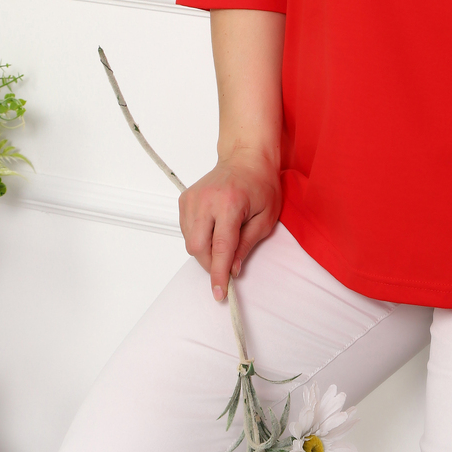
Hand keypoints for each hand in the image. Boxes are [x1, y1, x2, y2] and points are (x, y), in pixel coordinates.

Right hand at [178, 153, 281, 300]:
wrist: (245, 157)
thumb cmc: (261, 184)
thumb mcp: (266, 218)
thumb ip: (247, 245)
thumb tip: (233, 269)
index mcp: (230, 203)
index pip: (220, 247)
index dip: (219, 273)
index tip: (219, 293)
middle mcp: (206, 200)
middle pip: (197, 247)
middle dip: (211, 264)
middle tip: (227, 265)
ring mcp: (192, 198)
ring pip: (189, 241)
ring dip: (205, 251)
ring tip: (224, 238)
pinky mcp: (185, 199)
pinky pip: (186, 230)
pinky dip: (198, 238)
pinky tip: (214, 229)